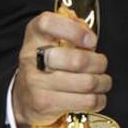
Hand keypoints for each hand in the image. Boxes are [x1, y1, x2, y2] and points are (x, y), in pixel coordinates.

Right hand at [11, 11, 111, 127]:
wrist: (24, 98)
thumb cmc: (47, 65)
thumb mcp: (52, 41)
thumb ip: (72, 30)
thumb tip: (90, 34)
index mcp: (35, 36)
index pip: (47, 23)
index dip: (74, 30)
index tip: (91, 41)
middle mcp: (32, 58)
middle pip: (76, 60)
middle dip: (99, 63)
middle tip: (101, 64)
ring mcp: (36, 83)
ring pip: (87, 82)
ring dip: (103, 82)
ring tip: (102, 81)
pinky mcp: (45, 104)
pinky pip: (86, 101)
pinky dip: (99, 99)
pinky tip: (95, 96)